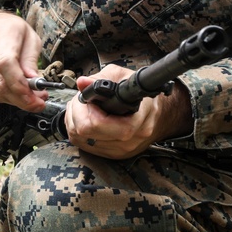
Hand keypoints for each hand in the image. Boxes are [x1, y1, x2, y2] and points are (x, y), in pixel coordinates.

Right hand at [0, 10, 45, 111]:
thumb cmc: (5, 27)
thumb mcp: (28, 35)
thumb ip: (31, 59)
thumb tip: (33, 82)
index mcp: (0, 33)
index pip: (6, 65)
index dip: (21, 86)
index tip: (35, 97)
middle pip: (0, 83)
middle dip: (21, 99)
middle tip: (37, 102)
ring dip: (13, 100)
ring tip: (27, 96)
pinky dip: (2, 96)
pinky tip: (12, 91)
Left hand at [65, 65, 192, 157]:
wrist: (157, 113)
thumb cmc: (137, 93)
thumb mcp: (121, 76)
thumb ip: (100, 79)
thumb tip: (82, 83)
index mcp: (135, 120)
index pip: (97, 124)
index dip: (84, 108)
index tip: (85, 97)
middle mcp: (129, 140)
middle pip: (84, 133)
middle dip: (75, 113)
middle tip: (81, 100)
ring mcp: (121, 150)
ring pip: (80, 140)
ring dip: (74, 121)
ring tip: (83, 108)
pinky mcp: (113, 154)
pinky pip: (84, 145)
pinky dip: (78, 131)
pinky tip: (86, 118)